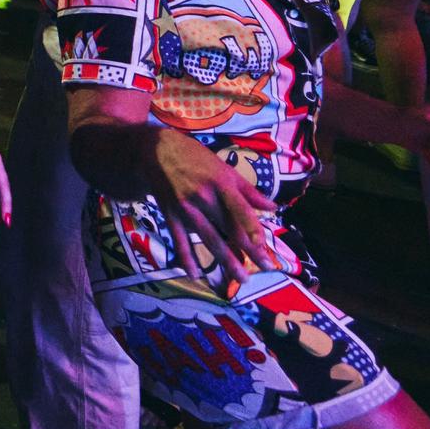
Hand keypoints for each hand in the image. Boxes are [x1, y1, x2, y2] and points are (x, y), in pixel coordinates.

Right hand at [145, 130, 277, 281]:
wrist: (156, 150)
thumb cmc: (195, 157)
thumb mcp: (223, 167)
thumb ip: (248, 190)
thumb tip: (273, 207)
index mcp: (220, 183)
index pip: (239, 209)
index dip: (250, 226)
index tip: (262, 244)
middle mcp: (204, 197)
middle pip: (229, 228)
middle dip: (248, 250)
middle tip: (266, 267)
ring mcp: (186, 208)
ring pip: (208, 238)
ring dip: (226, 260)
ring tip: (241, 278)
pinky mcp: (170, 215)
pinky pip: (179, 239)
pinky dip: (186, 258)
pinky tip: (195, 275)